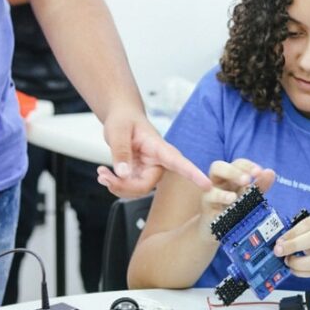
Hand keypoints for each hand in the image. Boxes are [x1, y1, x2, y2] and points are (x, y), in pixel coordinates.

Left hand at [96, 105, 210, 196]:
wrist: (122, 118)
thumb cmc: (124, 120)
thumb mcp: (118, 130)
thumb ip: (120, 151)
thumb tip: (123, 174)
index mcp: (160, 148)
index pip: (180, 163)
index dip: (194, 174)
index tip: (207, 185)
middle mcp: (158, 162)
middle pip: (145, 186)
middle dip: (123, 186)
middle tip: (104, 175)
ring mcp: (149, 170)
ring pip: (136, 190)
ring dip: (116, 186)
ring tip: (102, 173)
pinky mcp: (141, 175)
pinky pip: (129, 188)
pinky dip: (115, 184)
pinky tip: (105, 174)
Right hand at [199, 159, 275, 230]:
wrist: (218, 233)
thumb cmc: (234, 213)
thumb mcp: (249, 199)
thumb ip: (260, 186)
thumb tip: (271, 172)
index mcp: (230, 178)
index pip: (238, 164)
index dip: (248, 165)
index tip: (260, 172)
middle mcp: (218, 181)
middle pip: (221, 165)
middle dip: (237, 169)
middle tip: (250, 178)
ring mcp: (210, 191)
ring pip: (213, 174)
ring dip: (231, 173)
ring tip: (246, 182)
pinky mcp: (206, 205)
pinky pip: (211, 195)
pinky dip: (222, 195)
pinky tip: (232, 198)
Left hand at [274, 214, 309, 282]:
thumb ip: (298, 236)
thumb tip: (280, 244)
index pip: (309, 223)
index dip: (292, 232)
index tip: (279, 240)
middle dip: (294, 245)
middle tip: (279, 251)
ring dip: (299, 263)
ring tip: (288, 262)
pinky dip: (303, 273)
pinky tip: (294, 270)